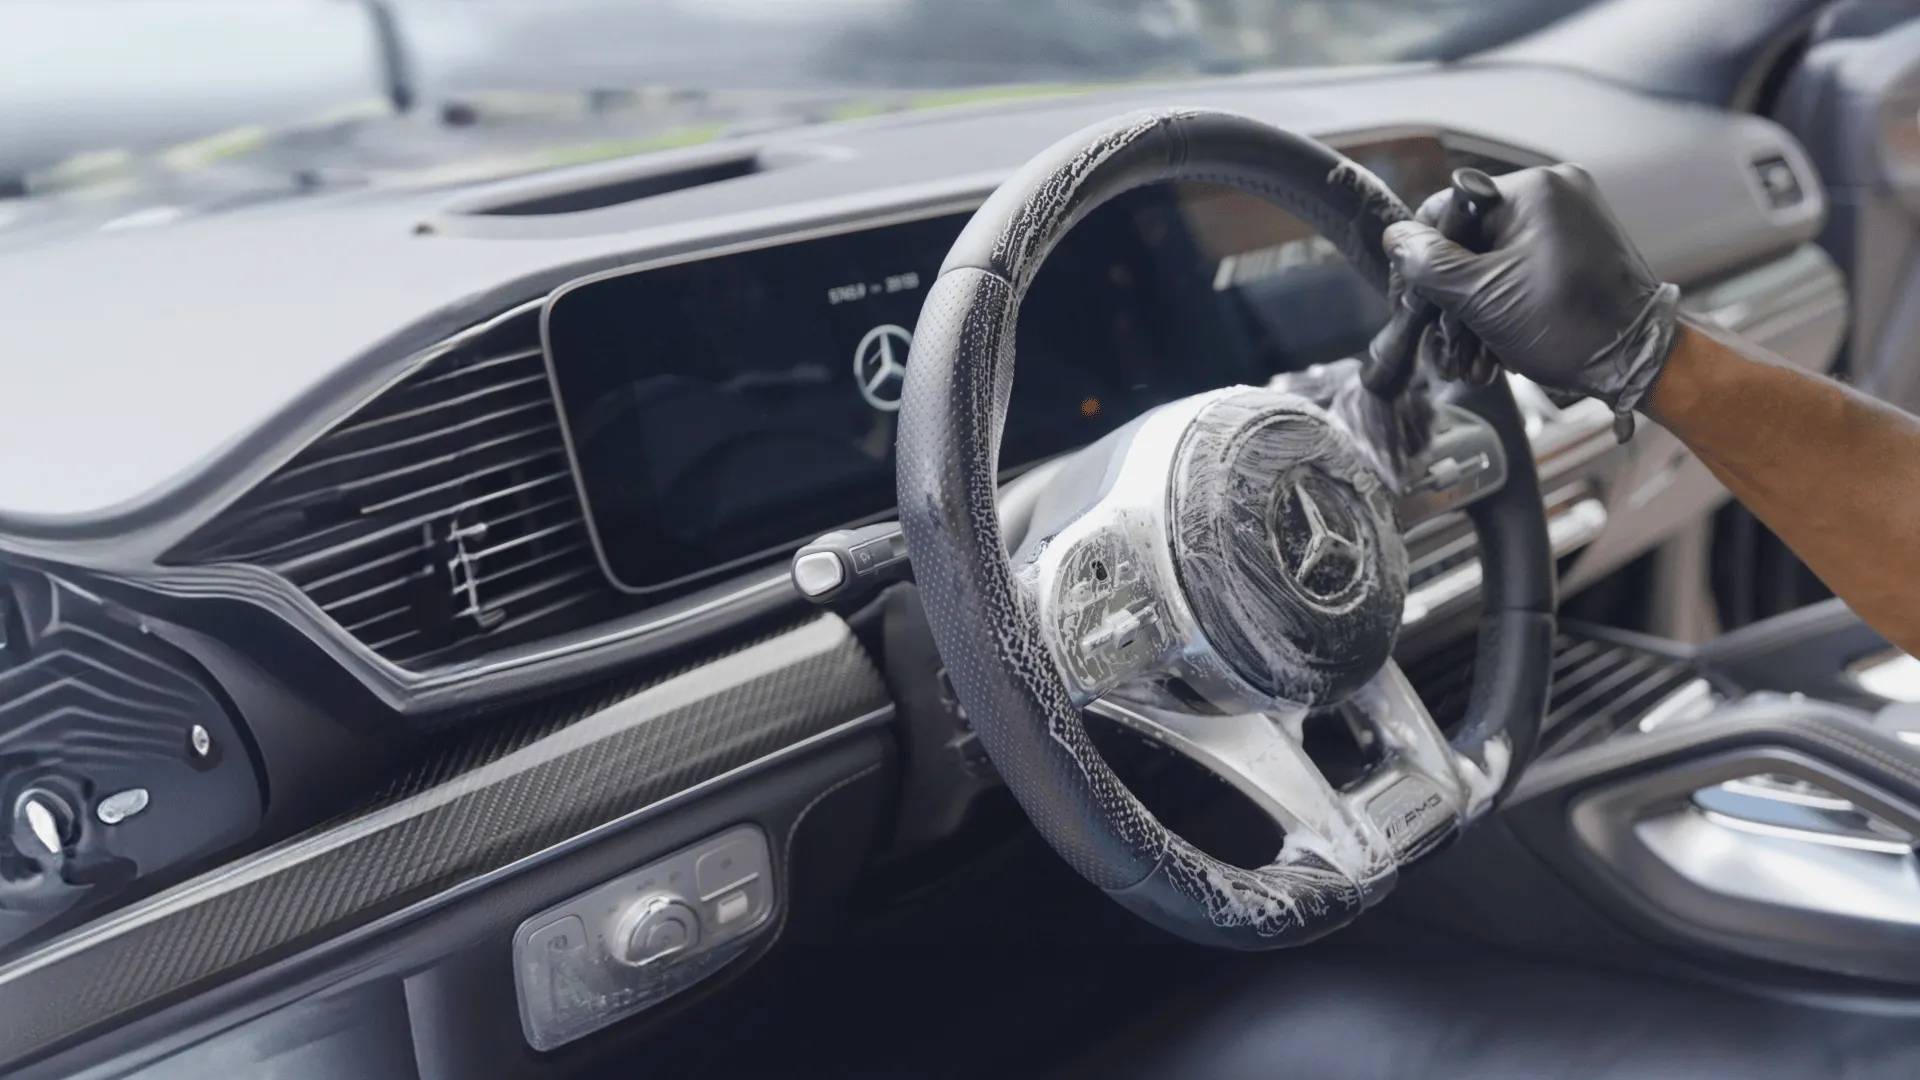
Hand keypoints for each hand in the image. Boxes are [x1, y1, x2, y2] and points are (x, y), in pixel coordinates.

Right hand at [1381, 163, 1681, 430]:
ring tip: (1471, 354)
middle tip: (1445, 339)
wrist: (1640, 359)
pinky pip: (1524, 265)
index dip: (1424, 257)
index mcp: (1533, 189)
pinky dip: (1507, 300)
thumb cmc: (1569, 325)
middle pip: (1472, 237)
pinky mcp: (1582, 246)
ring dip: (1477, 306)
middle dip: (1455, 294)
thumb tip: (1395, 237)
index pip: (1448, 209)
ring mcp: (1572, 218)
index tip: (1416, 301)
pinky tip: (1498, 342)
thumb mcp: (1481, 297)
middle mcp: (1555, 191)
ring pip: (1496, 257)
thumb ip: (1430, 264)